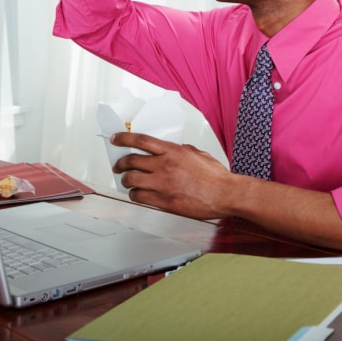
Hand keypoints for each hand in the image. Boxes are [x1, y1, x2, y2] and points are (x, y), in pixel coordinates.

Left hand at [111, 132, 235, 219]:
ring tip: (127, 181)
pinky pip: (140, 197)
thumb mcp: (198, 154)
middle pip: (131, 161)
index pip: (141, 141)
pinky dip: (135, 195)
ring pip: (131, 180)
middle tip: (118, 165)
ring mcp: (163, 184)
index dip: (124, 138)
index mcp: (173, 151)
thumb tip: (171, 150)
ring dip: (126, 180)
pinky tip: (138, 194)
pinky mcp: (164, 201)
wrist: (225, 194)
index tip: (116, 139)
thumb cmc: (216, 176)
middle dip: (120, 163)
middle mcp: (165, 166)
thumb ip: (181, 150)